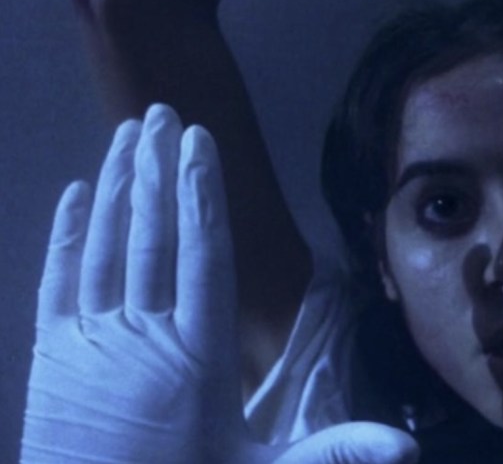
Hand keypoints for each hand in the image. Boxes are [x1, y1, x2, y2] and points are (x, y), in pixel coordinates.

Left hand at [21, 105, 418, 463]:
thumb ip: (335, 452)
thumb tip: (411, 446)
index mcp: (198, 357)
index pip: (203, 255)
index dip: (202, 194)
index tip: (199, 142)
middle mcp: (143, 336)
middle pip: (152, 235)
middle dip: (157, 170)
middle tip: (160, 112)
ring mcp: (90, 342)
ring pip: (106, 246)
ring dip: (116, 186)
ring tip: (127, 134)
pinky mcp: (50, 356)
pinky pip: (59, 279)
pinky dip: (68, 233)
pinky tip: (76, 194)